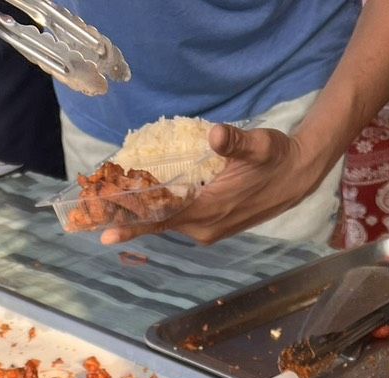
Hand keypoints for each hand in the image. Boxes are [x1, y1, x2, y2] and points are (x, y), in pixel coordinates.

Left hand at [100, 123, 321, 246]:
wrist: (296, 176)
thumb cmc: (276, 158)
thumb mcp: (261, 145)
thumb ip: (236, 141)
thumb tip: (216, 135)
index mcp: (210, 210)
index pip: (164, 217)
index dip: (134, 223)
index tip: (107, 230)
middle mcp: (204, 227)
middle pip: (157, 223)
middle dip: (125, 220)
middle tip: (91, 216)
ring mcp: (206, 228)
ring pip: (164, 223)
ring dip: (137, 217)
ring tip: (105, 211)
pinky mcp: (208, 224)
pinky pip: (174, 219)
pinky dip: (154, 213)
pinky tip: (137, 204)